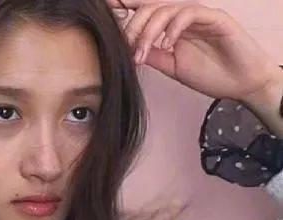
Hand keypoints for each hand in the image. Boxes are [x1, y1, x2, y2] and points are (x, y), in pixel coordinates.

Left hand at [106, 0, 282, 104]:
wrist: (241, 83)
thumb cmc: (211, 74)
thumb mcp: (173, 67)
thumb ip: (153, 56)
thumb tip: (129, 52)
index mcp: (172, 27)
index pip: (146, 12)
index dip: (126, 7)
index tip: (105, 10)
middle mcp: (183, 17)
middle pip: (151, 8)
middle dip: (133, 26)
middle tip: (126, 48)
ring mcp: (198, 15)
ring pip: (166, 9)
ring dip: (149, 31)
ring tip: (143, 53)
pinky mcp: (214, 18)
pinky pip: (189, 13)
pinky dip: (174, 27)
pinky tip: (166, 44)